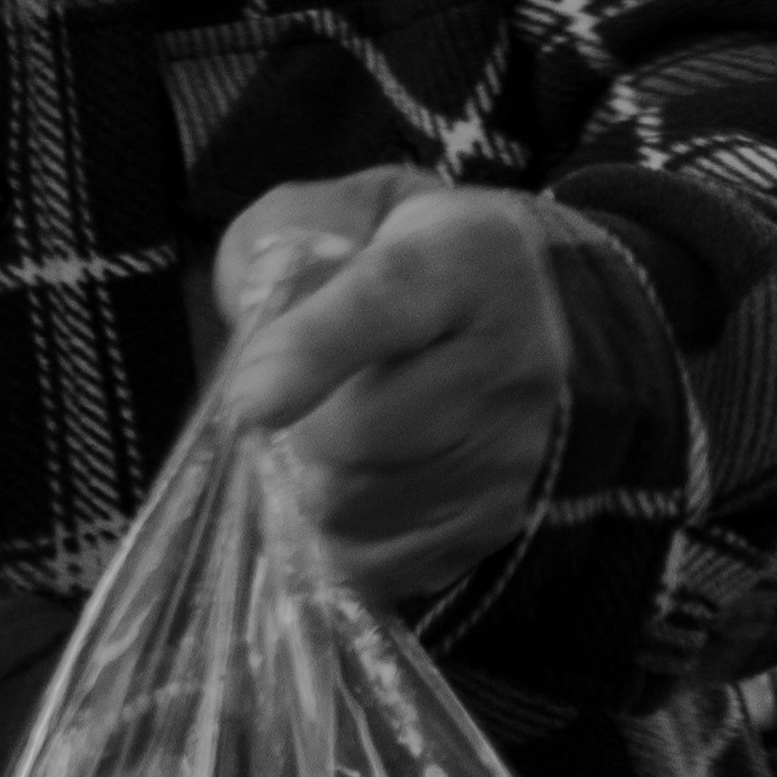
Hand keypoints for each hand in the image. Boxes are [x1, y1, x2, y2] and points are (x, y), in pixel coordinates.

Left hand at [211, 167, 570, 606]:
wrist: (528, 314)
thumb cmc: (408, 261)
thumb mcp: (348, 213)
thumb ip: (279, 241)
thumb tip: (248, 318)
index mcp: (464, 258)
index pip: (385, 304)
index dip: (312, 354)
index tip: (249, 401)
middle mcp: (508, 357)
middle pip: (360, 433)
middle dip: (296, 430)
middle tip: (290, 408)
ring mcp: (511, 450)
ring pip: (359, 505)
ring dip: (311, 485)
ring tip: (324, 446)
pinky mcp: (498, 520)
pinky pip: (383, 563)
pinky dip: (343, 540)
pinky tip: (353, 494)